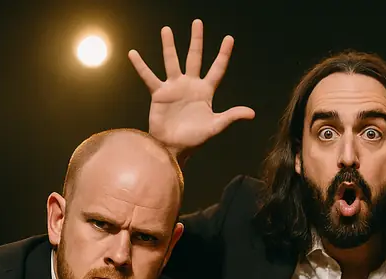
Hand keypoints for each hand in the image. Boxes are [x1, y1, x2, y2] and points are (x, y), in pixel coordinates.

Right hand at [128, 20, 254, 158]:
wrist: (174, 147)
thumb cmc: (195, 139)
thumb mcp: (216, 126)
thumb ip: (231, 116)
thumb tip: (252, 113)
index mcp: (206, 92)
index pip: (217, 69)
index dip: (223, 54)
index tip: (229, 38)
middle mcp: (190, 85)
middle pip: (195, 57)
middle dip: (196, 40)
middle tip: (198, 22)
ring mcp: (174, 87)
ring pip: (172, 61)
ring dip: (169, 46)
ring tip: (166, 29)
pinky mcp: (159, 94)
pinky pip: (149, 77)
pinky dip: (141, 66)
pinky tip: (133, 53)